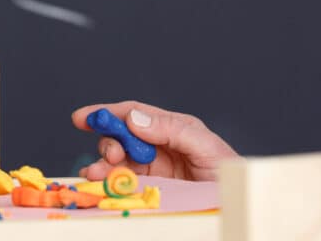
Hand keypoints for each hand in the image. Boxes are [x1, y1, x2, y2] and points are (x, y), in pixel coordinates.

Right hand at [71, 101, 238, 181]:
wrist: (237, 206)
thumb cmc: (229, 174)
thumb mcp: (206, 146)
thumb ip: (172, 129)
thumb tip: (134, 119)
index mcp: (171, 127)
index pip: (134, 114)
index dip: (107, 113)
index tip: (83, 117)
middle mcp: (158, 145)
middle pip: (121, 138)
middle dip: (108, 143)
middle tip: (109, 156)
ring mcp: (154, 169)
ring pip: (118, 162)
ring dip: (102, 166)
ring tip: (95, 175)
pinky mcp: (151, 190)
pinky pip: (123, 183)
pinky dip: (107, 183)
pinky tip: (99, 185)